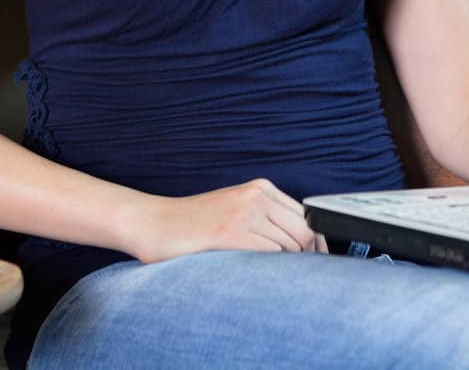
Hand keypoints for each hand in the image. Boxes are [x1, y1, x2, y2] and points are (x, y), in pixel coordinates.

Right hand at [120, 178, 325, 262]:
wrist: (152, 223)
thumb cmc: (193, 225)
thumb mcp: (236, 211)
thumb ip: (266, 220)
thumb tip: (304, 246)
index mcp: (261, 188)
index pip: (307, 217)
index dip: (316, 244)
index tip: (317, 263)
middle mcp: (256, 195)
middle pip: (304, 232)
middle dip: (308, 259)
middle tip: (300, 281)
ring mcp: (244, 212)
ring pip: (289, 246)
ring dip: (287, 268)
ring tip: (274, 281)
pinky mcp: (230, 232)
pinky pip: (268, 255)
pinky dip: (270, 271)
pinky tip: (258, 279)